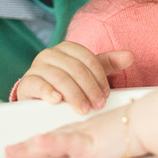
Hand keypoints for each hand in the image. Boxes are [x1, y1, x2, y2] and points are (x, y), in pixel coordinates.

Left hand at [5, 104, 147, 157]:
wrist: (149, 122)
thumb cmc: (139, 129)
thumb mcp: (120, 138)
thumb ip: (112, 143)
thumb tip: (115, 149)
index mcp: (86, 133)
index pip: (59, 137)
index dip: (42, 142)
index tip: (28, 146)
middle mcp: (81, 134)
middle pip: (49, 140)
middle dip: (28, 148)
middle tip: (9, 154)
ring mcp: (83, 138)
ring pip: (50, 142)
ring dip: (29, 150)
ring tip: (10, 154)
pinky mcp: (89, 143)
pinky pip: (65, 143)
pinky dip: (50, 145)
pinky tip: (38, 144)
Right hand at [15, 41, 132, 113]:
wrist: (39, 98)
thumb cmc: (68, 84)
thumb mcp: (89, 73)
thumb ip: (108, 63)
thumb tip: (130, 56)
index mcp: (68, 48)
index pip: (88, 59)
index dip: (99, 77)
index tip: (106, 95)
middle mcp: (51, 54)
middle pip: (75, 68)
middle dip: (89, 88)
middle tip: (98, 105)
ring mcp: (37, 67)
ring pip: (59, 77)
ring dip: (74, 94)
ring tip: (84, 109)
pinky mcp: (26, 82)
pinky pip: (37, 84)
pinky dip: (49, 92)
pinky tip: (58, 101)